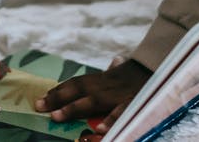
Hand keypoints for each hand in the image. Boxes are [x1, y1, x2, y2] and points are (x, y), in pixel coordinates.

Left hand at [34, 58, 151, 139]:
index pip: (77, 83)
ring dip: (74, 108)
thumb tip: (102, 69)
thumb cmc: (136, 76)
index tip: (41, 98)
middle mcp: (107, 85)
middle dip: (58, 99)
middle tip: (39, 107)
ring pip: (93, 101)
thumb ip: (108, 75)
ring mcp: (119, 94)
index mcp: (103, 79)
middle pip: (79, 91)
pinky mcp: (133, 102)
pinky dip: (111, 119)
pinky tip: (101, 129)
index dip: (59, 90)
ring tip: (57, 117)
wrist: (159, 68)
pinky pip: (121, 112)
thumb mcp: (119, 74)